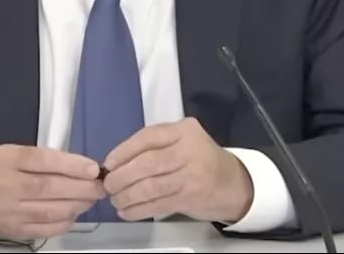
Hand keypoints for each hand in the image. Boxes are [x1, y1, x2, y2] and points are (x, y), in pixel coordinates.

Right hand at [0, 144, 105, 239]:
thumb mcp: (11, 154)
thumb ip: (41, 158)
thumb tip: (79, 166)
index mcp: (8, 161)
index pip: (43, 161)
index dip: (71, 165)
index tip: (93, 169)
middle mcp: (8, 186)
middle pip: (51, 188)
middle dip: (82, 188)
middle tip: (101, 187)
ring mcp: (10, 211)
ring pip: (52, 211)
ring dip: (78, 205)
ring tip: (91, 199)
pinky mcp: (14, 230)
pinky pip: (47, 228)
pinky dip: (65, 222)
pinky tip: (74, 213)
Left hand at [102, 117, 253, 222]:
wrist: (234, 184)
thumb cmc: (201, 160)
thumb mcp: (184, 141)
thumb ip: (156, 146)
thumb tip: (117, 162)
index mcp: (184, 131)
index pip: (148, 137)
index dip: (124, 151)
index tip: (109, 163)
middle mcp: (188, 151)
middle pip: (147, 163)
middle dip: (122, 176)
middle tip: (108, 185)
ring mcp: (191, 175)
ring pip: (150, 186)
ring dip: (127, 196)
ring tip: (116, 200)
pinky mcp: (191, 198)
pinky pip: (158, 204)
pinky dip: (138, 210)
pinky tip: (127, 212)